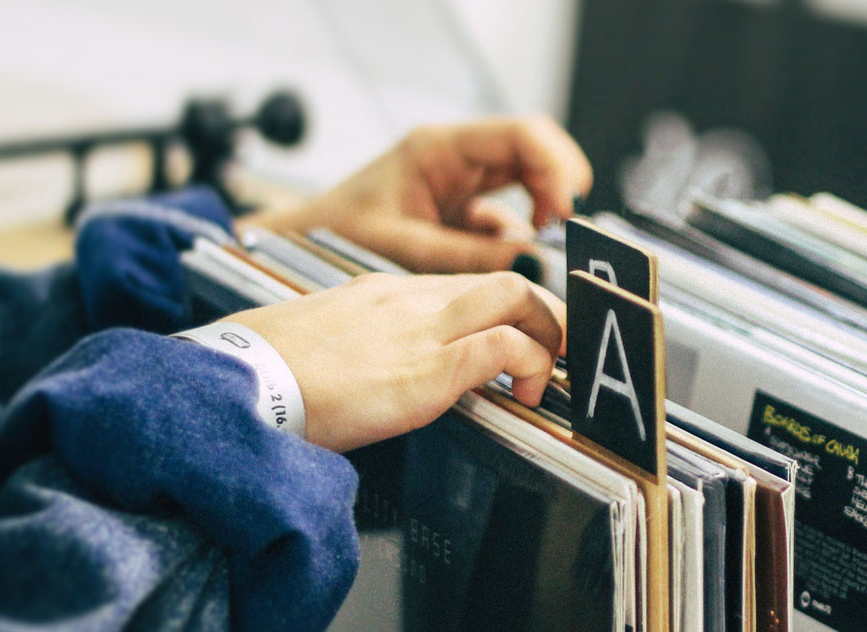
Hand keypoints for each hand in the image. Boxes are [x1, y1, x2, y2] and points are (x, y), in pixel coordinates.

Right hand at [222, 271, 563, 451]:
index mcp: (379, 293)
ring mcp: (421, 329)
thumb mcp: (316, 347)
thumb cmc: (261, 374)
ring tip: (544, 374)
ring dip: (546, 336)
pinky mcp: (429, 367)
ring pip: (516, 297)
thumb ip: (353, 350)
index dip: (500, 310)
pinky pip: (503, 348)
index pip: (461, 285)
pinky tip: (522, 395)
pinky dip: (528, 366)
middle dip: (543, 315)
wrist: (237, 384)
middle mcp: (407, 300)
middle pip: (503, 279)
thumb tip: (361, 376)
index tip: (514, 337)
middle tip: (550, 352)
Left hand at [242, 116, 592, 273]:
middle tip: (565, 230)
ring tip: (540, 250)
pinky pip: (506, 214)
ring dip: (542, 212)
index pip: (521, 135)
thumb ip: (469, 255)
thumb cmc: (337, 235)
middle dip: (559, 187)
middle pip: (534, 151)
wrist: (298, 245)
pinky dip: (519, 237)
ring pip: (526, 181)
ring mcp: (460, 180)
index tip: (568, 208)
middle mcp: (455, 157)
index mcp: (439, 149)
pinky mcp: (460, 209)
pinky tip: (511, 262)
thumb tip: (531, 261)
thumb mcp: (406, 247)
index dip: (556, 165)